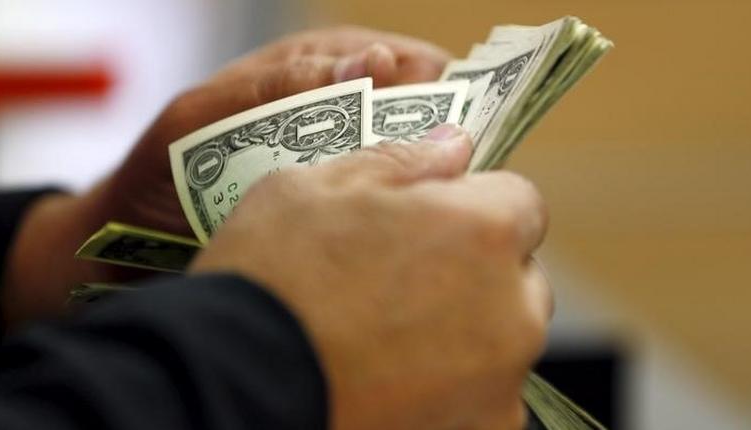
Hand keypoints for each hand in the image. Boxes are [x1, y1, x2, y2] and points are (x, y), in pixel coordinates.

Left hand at [2, 26, 450, 324]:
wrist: (129, 241)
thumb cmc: (159, 170)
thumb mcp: (200, 117)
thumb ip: (267, 88)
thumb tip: (357, 67)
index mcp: (296, 76)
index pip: (373, 56)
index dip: (414, 67)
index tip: (446, 84)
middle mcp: (321, 116)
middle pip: (397, 104)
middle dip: (433, 117)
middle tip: (465, 139)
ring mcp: (327, 164)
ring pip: (391, 154)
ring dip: (421, 163)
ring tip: (450, 179)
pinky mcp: (326, 207)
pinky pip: (372, 196)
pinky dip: (396, 201)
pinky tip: (411, 218)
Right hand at [192, 125, 550, 429]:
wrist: (230, 384)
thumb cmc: (270, 278)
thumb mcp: (315, 188)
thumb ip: (401, 161)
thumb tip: (454, 144)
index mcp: (481, 231)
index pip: (520, 202)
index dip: (474, 206)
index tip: (434, 221)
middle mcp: (511, 310)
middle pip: (518, 276)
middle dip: (477, 271)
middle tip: (404, 282)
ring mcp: (499, 382)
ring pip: (502, 340)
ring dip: (466, 332)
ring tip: (389, 337)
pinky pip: (484, 398)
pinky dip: (452, 389)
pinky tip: (392, 379)